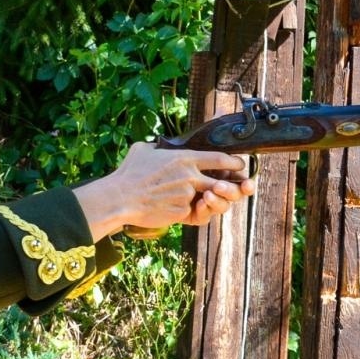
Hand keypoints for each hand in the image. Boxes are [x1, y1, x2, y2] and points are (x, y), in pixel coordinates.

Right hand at [73, 142, 255, 241]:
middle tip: (235, 186)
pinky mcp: (181, 213)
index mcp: (184, 159)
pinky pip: (193, 212)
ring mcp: (187, 196)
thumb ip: (157, 147)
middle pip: (222, 182)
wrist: (120, 198)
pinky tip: (182, 209)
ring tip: (205, 199)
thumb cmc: (129, 173)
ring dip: (211, 200)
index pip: (219, 159)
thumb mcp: (143, 150)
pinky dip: (191, 211)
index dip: (233, 163)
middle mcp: (190, 177)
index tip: (239, 165)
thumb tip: (157, 146)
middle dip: (232, 186)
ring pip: (209, 199)